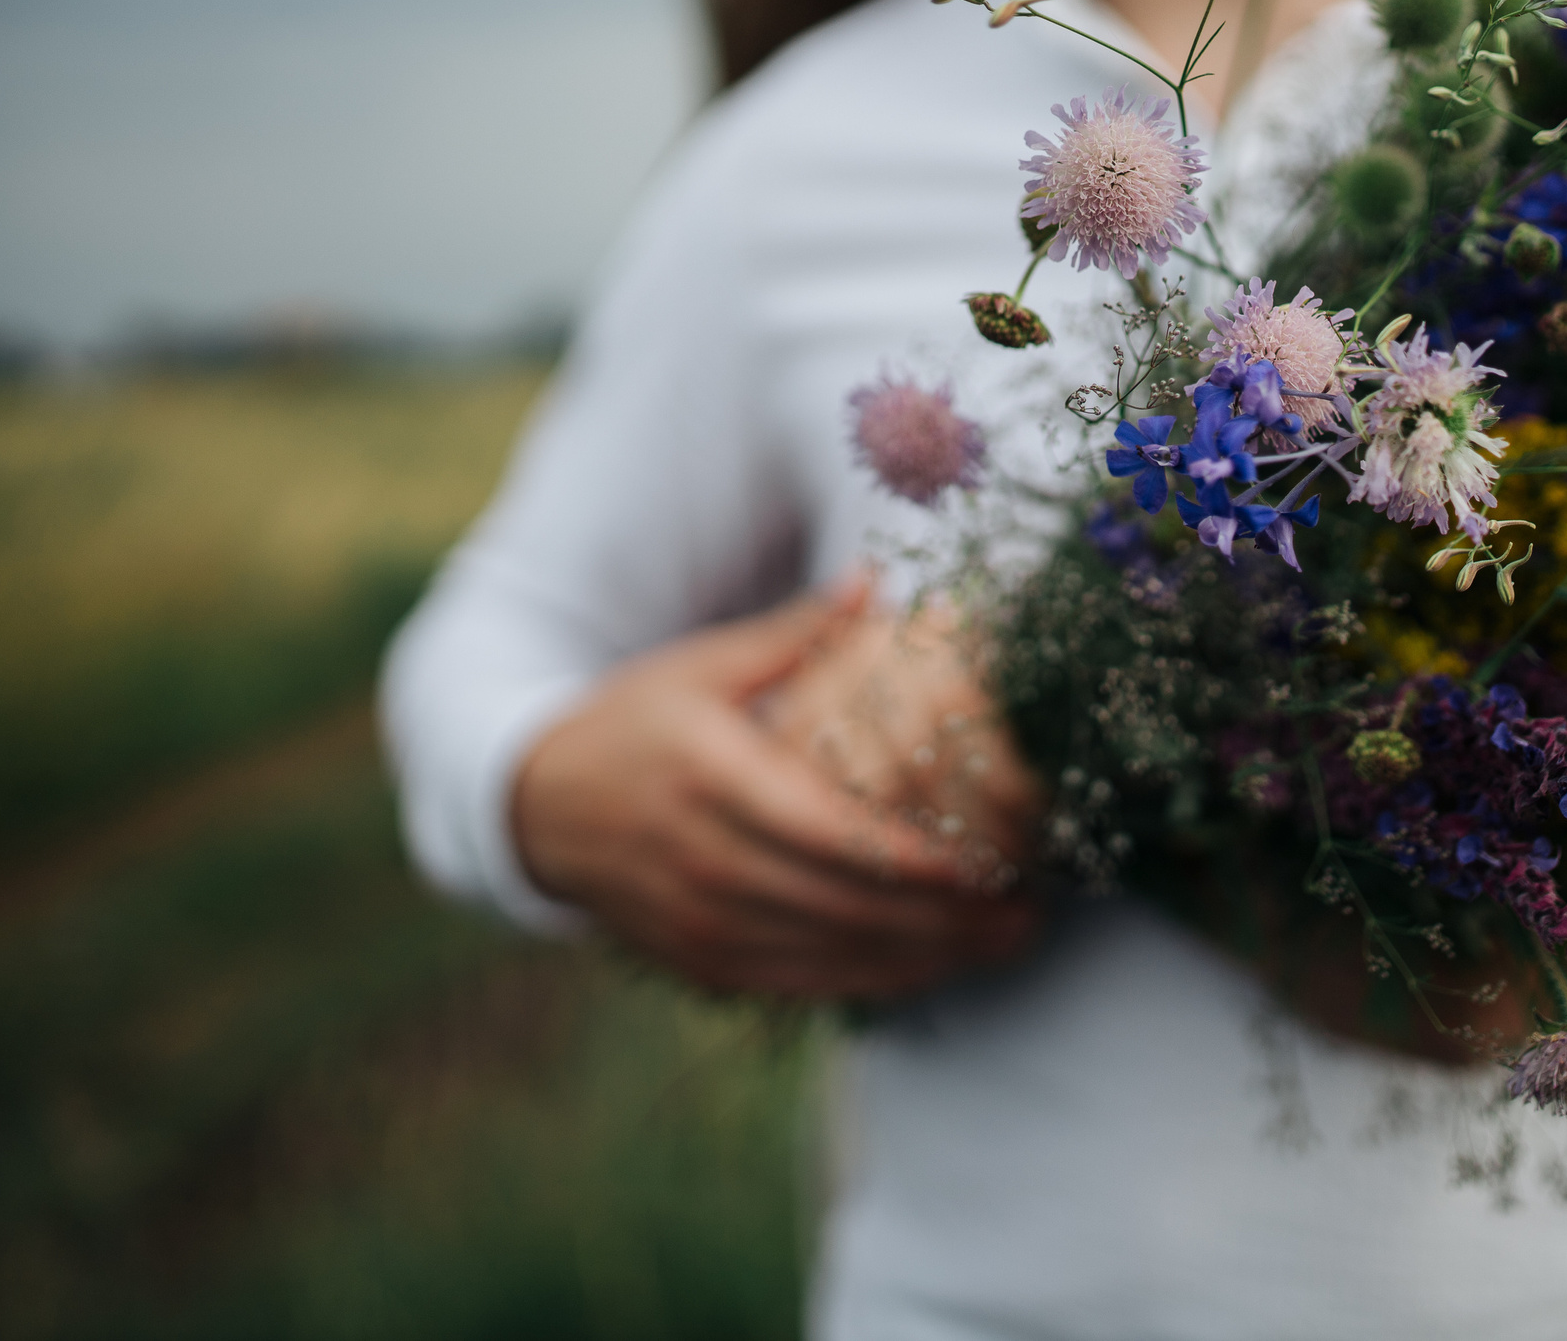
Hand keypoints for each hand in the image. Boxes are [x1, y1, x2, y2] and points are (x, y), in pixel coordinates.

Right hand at [510, 574, 1039, 998]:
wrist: (541, 807)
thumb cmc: (638, 722)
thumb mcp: (703, 667)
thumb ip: (792, 636)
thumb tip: (873, 582)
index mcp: (712, 778)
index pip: (826, 833)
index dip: (911, 858)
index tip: (986, 859)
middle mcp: (704, 860)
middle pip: (843, 904)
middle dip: (943, 915)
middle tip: (1026, 908)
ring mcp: (701, 922)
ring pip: (832, 955)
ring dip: (927, 955)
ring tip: (1006, 939)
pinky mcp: (703, 963)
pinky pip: (804, 983)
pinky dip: (875, 980)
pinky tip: (938, 965)